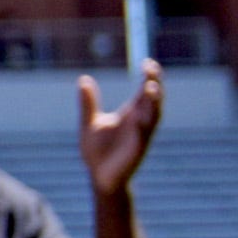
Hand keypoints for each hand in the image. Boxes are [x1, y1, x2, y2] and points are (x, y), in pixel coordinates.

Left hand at [78, 59, 165, 193]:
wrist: (98, 176)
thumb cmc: (97, 150)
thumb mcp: (89, 122)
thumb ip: (88, 103)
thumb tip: (83, 79)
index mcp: (131, 113)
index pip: (145, 91)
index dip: (149, 77)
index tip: (146, 61)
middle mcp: (140, 122)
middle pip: (154, 99)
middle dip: (154, 84)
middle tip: (151, 70)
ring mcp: (141, 135)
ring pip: (153, 116)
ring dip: (154, 103)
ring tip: (151, 88)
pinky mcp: (137, 150)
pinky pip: (143, 137)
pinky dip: (142, 126)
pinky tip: (139, 117)